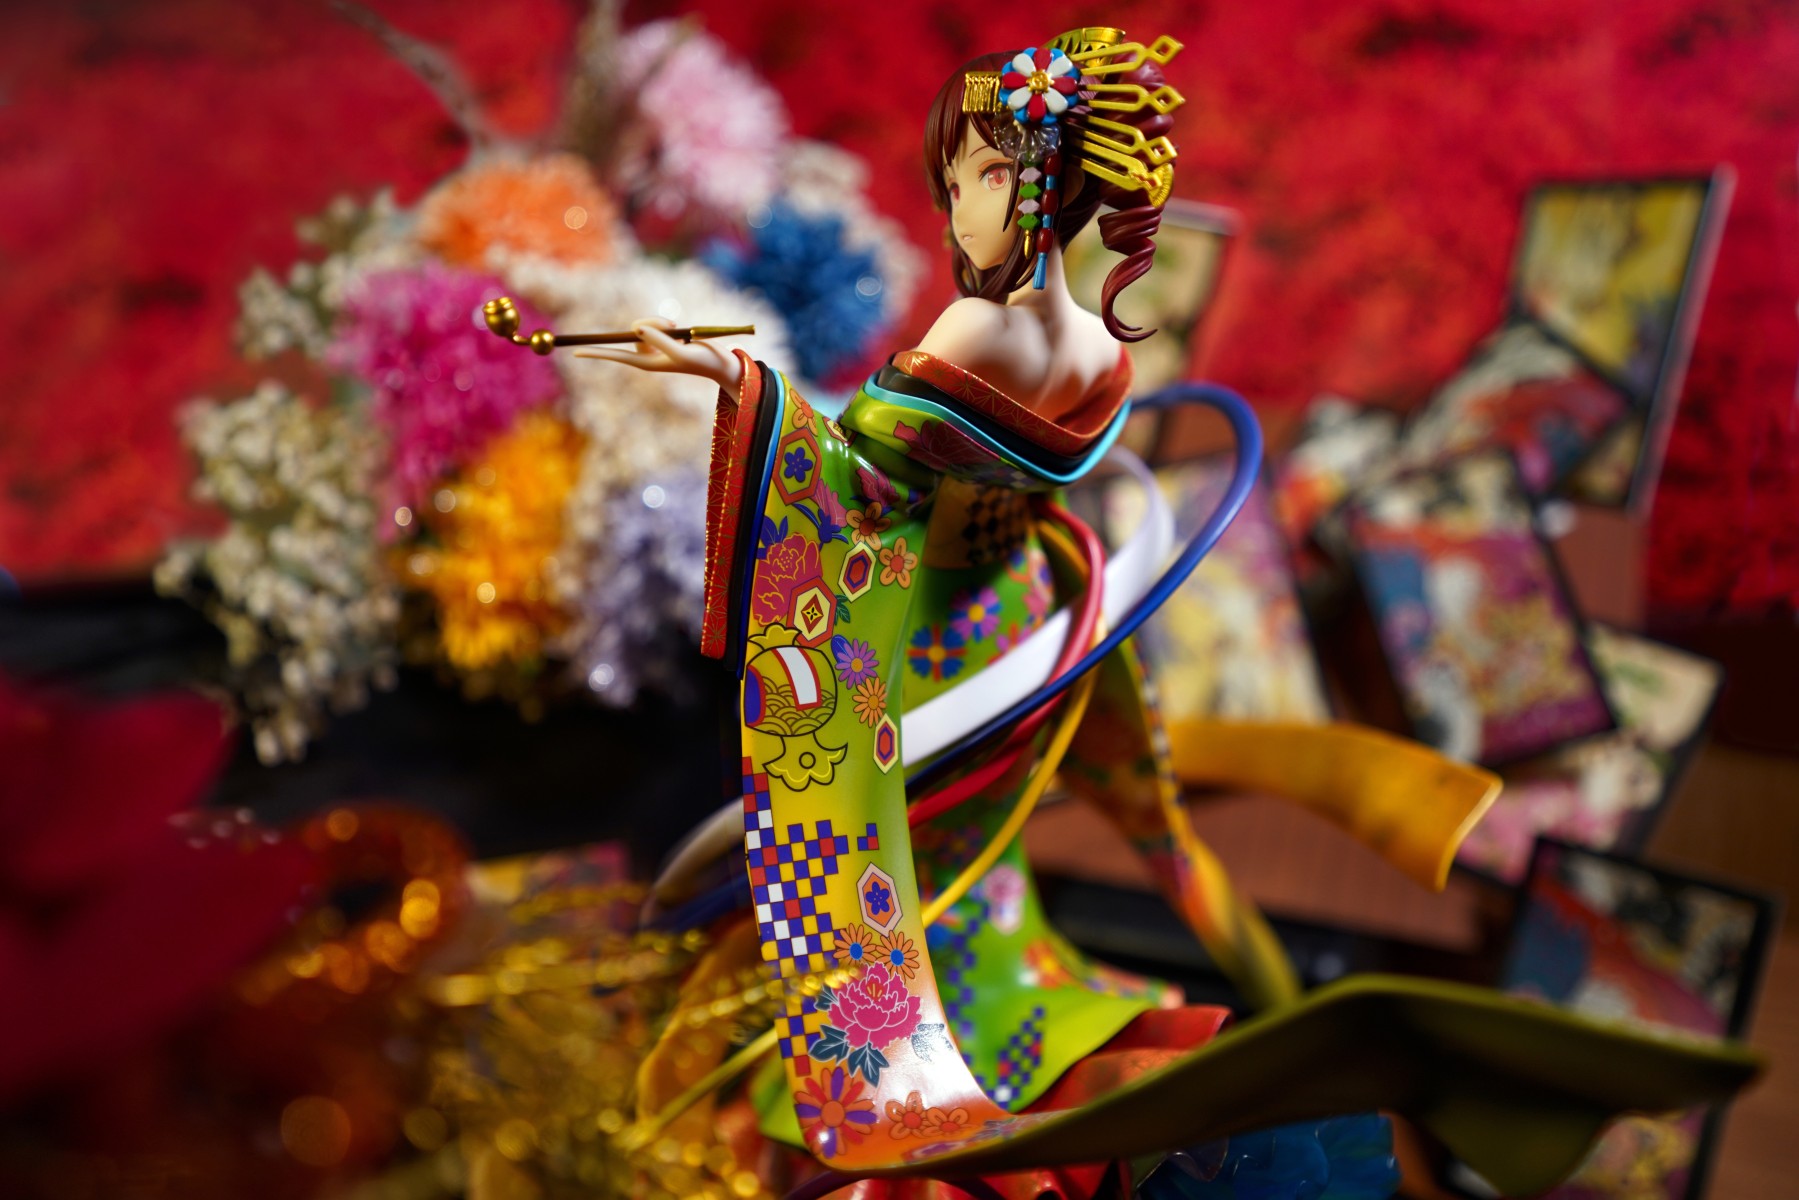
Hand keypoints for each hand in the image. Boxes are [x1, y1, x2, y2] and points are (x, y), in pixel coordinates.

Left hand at [573, 318, 743, 390]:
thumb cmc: (703, 360)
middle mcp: (648, 354)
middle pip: (633, 332)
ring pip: (644, 324)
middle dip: (648, 323)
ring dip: (659, 321)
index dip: (597, 354)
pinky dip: (664, 322)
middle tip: (671, 325)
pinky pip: (654, 322)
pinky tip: (677, 328)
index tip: (576, 353)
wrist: (721, 362)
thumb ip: (660, 340)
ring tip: (676, 327)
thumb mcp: (682, 350)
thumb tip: (636, 329)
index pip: (617, 356)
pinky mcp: (664, 337)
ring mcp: (655, 345)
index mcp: (648, 363)